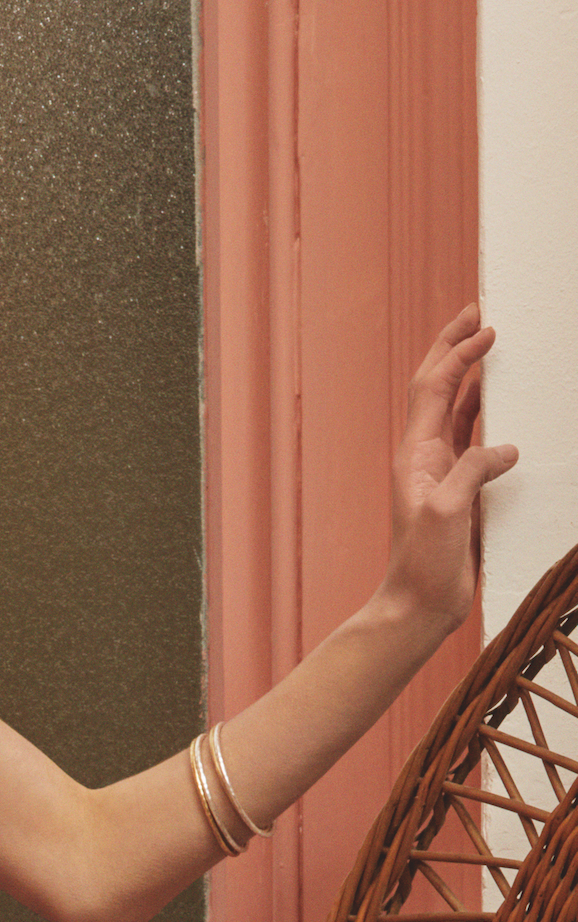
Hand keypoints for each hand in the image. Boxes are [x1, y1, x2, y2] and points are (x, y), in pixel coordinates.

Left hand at [381, 305, 518, 637]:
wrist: (419, 607)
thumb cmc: (423, 565)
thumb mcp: (448, 511)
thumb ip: (473, 471)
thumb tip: (506, 447)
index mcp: (415, 454)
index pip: (435, 387)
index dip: (458, 354)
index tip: (485, 328)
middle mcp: (425, 457)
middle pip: (440, 388)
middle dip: (456, 349)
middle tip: (479, 314)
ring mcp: (442, 473)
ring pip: (459, 412)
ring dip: (474, 379)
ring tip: (493, 349)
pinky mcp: (460, 492)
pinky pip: (475, 443)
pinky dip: (489, 419)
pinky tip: (505, 409)